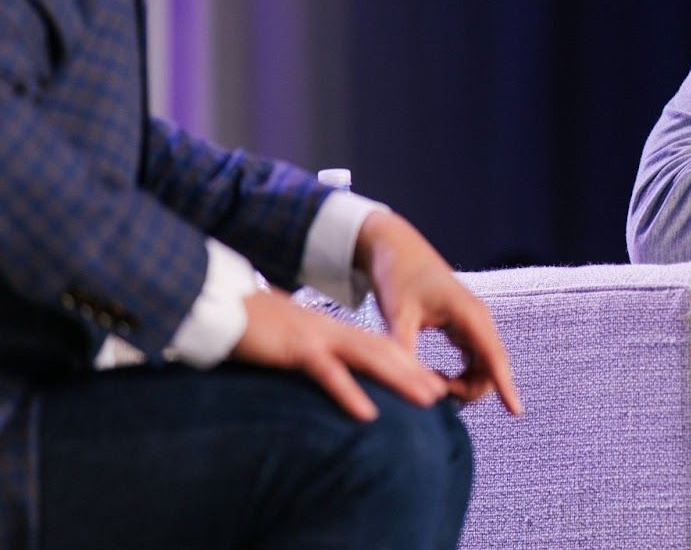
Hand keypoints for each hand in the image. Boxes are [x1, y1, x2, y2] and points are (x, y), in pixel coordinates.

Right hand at [231, 287, 448, 420]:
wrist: (221, 303)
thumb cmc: (253, 327)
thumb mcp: (289, 340)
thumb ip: (309, 353)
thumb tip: (323, 368)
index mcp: (331, 331)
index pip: (377, 347)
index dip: (405, 363)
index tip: (429, 382)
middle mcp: (331, 332)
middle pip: (383, 352)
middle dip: (414, 372)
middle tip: (442, 393)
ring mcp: (316, 339)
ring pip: (368, 359)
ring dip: (400, 379)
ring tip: (426, 399)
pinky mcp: (295, 349)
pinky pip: (328, 373)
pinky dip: (350, 393)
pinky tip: (368, 413)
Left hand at [356, 210, 521, 414]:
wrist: (396, 250)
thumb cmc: (397, 277)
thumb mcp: (396, 313)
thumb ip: (403, 349)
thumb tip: (410, 385)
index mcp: (468, 314)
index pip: (493, 357)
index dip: (505, 385)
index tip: (516, 412)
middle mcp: (478, 320)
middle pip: (490, 369)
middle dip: (468, 390)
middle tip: (427, 390)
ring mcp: (474, 323)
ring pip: (483, 367)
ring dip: (463, 384)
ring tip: (426, 383)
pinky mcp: (465, 327)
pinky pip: (474, 360)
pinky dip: (459, 375)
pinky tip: (433, 376)